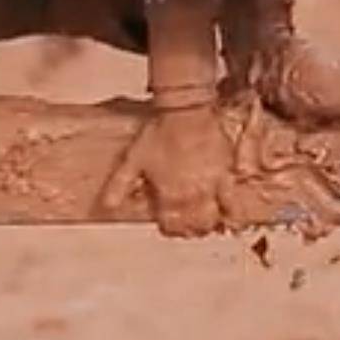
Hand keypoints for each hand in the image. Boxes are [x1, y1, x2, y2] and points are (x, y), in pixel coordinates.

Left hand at [100, 105, 233, 236]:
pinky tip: (229, 216)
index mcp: (168, 195)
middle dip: (188, 230)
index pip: (170, 225)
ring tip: (204, 223)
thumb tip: (107, 206)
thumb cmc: (160, 132)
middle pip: (193, 226)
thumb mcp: (133, 158)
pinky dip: (230, 213)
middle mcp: (191, 197)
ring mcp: (211, 188)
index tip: (166, 224)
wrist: (186, 110)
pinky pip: (232, 202)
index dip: (168, 228)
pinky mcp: (226, 176)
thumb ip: (119, 185)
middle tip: (185, 226)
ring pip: (212, 219)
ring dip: (207, 225)